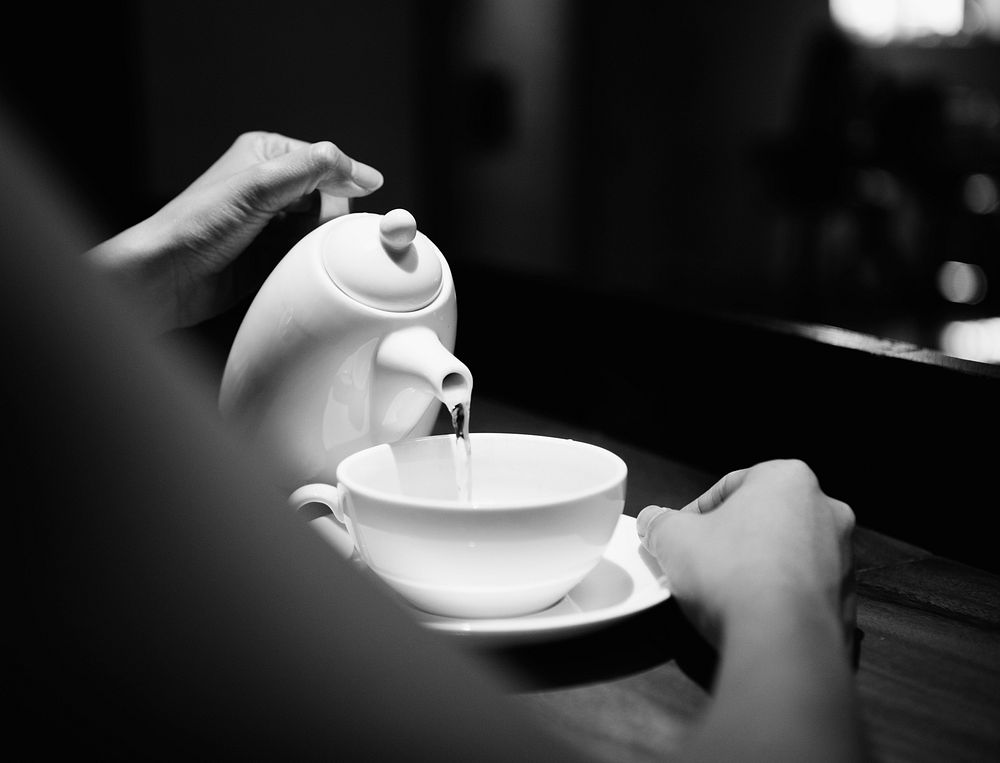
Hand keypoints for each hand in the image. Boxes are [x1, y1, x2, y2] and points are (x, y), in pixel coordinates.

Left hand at [85, 131, 382, 332]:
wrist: (166, 278)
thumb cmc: (194, 227)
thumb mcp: (258, 188)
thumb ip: (311, 170)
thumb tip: (363, 172)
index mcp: (268, 154)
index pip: (329, 166)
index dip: (337, 190)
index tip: (332, 214)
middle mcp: (272, 185)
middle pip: (331, 202)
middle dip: (324, 223)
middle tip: (297, 235)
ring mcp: (273, 222)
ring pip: (323, 233)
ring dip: (315, 247)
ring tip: (285, 254)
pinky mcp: (272, 254)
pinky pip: (309, 258)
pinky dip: (306, 266)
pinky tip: (285, 269)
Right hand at [637, 459, 855, 647]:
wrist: (780, 638)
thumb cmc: (731, 572)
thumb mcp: (673, 538)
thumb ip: (659, 523)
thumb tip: (651, 522)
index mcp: (789, 478)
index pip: (730, 486)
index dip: (696, 512)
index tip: (679, 536)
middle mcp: (827, 511)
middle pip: (764, 519)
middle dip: (732, 538)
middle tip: (700, 562)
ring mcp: (844, 559)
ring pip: (787, 555)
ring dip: (757, 567)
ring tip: (724, 594)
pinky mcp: (848, 602)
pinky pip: (803, 592)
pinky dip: (779, 599)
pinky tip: (752, 615)